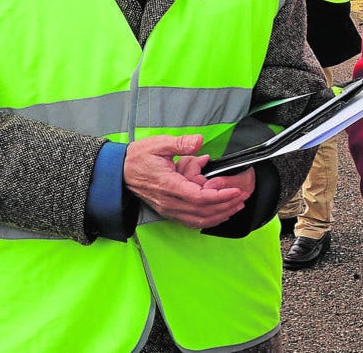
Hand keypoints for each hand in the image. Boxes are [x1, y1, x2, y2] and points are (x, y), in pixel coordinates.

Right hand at [124, 134, 251, 230]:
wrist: (119, 172)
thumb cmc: (139, 158)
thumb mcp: (159, 144)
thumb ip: (181, 144)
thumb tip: (198, 141)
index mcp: (169, 185)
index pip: (199, 197)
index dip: (220, 196)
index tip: (235, 191)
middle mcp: (169, 202)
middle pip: (203, 211)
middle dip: (226, 206)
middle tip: (242, 198)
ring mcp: (168, 209)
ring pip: (198, 219)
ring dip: (220, 215)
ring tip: (236, 206)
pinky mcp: (168, 211)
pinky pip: (191, 221)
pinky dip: (208, 219)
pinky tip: (220, 214)